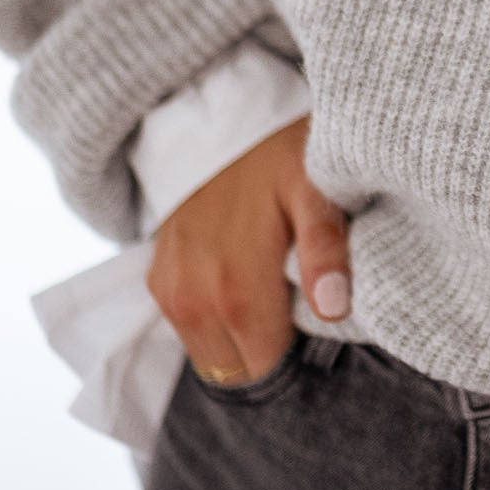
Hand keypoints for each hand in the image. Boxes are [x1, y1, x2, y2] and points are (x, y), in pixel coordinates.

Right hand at [145, 115, 349, 382]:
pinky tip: (240, 282)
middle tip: (297, 303)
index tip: (316, 322)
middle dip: (270, 350)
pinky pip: (189, 329)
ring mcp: (169, 293)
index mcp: (236, 291)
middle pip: (238, 371)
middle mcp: (193, 302)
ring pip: (212, 356)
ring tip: (270, 291)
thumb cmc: (277, 154)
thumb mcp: (316, 188)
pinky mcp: (157, 281)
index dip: (297, 355)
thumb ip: (325, 249)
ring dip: (241, 338)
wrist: (215, 118)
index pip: (268, 370)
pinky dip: (216, 319)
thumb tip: (332, 309)